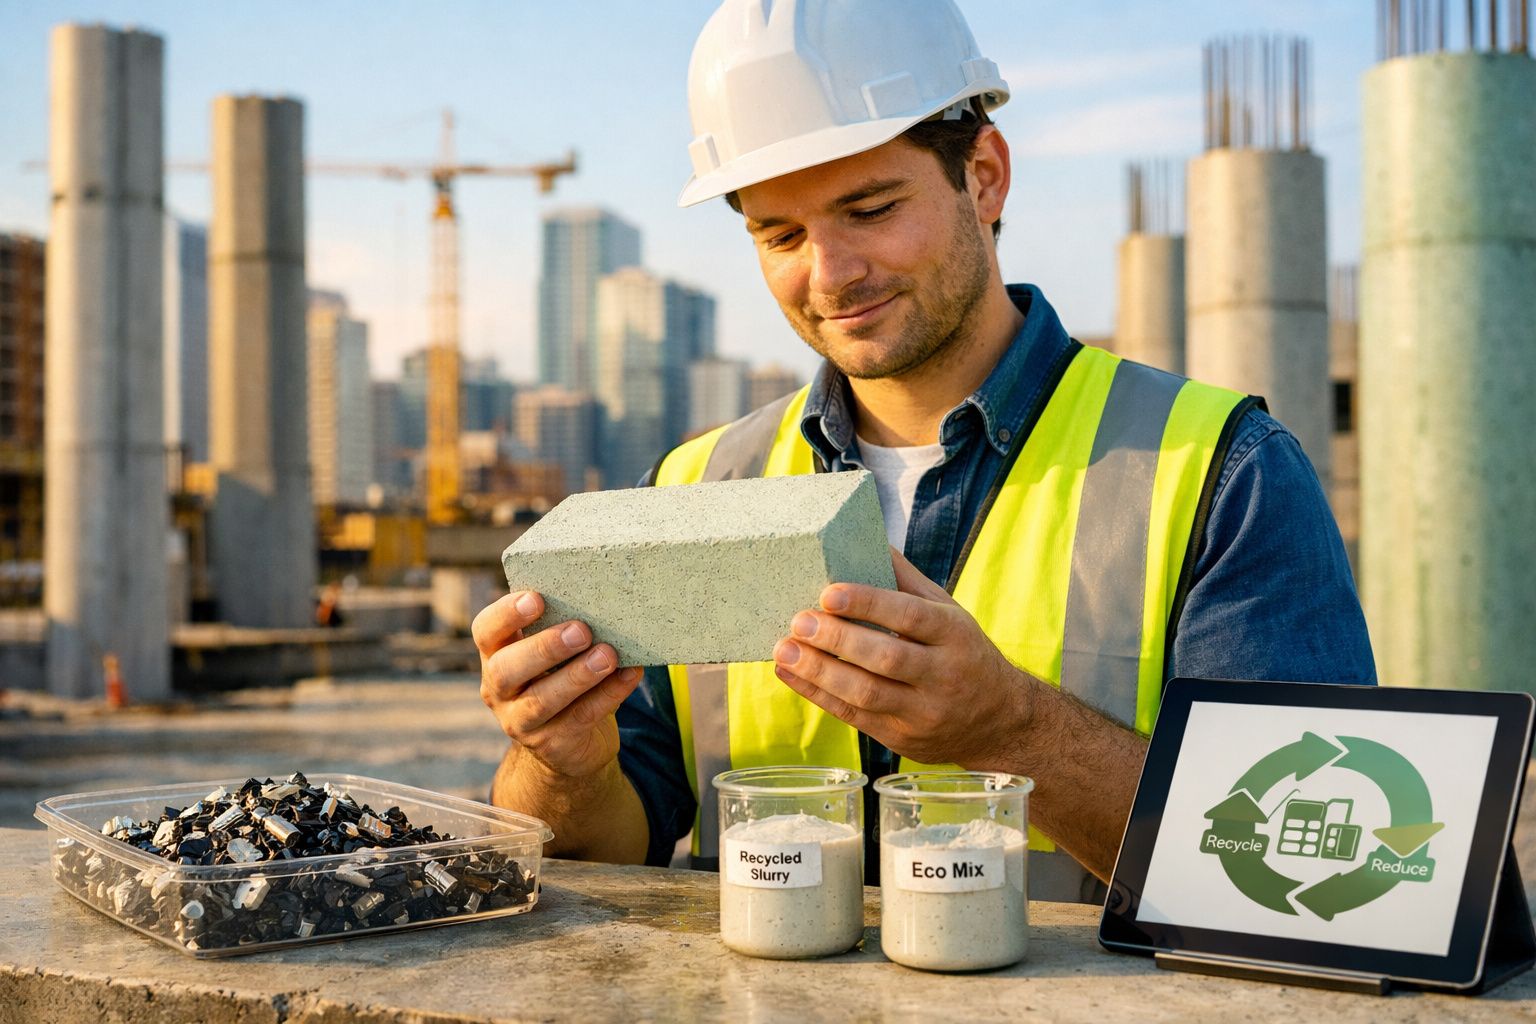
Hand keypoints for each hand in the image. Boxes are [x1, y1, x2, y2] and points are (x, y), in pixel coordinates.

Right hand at [472, 591, 642, 779]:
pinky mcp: (552, 745)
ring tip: (607, 656)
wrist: (571, 744)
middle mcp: (499, 691)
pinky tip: (629, 674)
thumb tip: (604, 601)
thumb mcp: (556, 654)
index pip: (486, 631)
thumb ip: (565, 629)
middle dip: (544, 648)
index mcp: (496, 656)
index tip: (537, 598)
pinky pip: (580, 718)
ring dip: (577, 676)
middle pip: (506, 669)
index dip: (506, 614)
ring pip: (542, 700)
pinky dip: (608, 695)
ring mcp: (521, 722)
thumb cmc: (563, 678)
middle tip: (581, 631)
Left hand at [771, 548, 1031, 767]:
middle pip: (887, 658)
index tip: (829, 593)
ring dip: (819, 671)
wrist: (999, 722)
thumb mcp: (949, 613)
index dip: (869, 604)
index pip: (911, 617)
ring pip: (866, 693)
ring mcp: (922, 712)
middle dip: (838, 640)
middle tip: (798, 621)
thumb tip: (868, 539)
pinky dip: (817, 694)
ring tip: (784, 650)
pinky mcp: (900, 738)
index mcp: (955, 635)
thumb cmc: (963, 654)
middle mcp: (943, 675)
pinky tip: (790, 674)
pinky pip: (854, 717)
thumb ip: (907, 580)